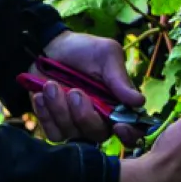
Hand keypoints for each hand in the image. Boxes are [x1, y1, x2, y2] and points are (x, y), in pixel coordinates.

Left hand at [30, 31, 144, 147]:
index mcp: (117, 104)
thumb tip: (139, 101)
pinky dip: (46, 115)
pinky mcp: (54, 124)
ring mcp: (75, 124)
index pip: (132, 131)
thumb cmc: (83, 49)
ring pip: (72, 134)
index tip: (118, 125)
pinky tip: (41, 95)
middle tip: (75, 91)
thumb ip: (119, 78)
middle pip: (98, 135)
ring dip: (60, 109)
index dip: (129, 135)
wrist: (48, 46)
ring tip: (51, 85)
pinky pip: (53, 133)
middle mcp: (99, 119)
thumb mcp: (105, 55)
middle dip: (85, 116)